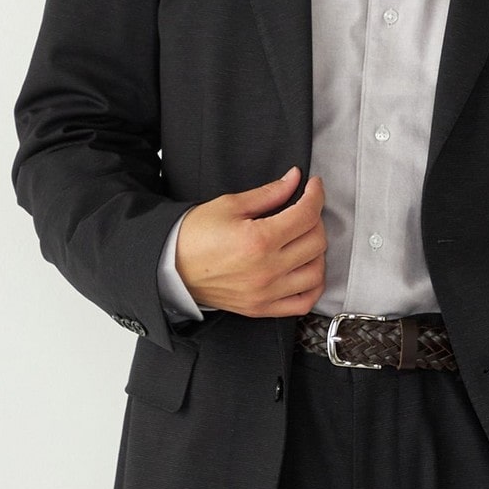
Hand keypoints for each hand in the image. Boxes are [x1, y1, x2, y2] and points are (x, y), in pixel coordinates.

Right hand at [174, 166, 326, 316]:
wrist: (171, 267)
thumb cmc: (195, 235)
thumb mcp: (230, 205)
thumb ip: (269, 193)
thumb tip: (294, 180)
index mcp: (259, 240)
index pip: (306, 215)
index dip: (316, 195)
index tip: (313, 187)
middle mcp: (267, 270)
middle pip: (316, 242)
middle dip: (316, 219)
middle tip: (304, 210)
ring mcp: (266, 293)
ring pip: (316, 272)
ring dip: (318, 252)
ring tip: (304, 239)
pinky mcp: (262, 308)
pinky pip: (303, 302)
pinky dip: (313, 286)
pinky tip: (307, 269)